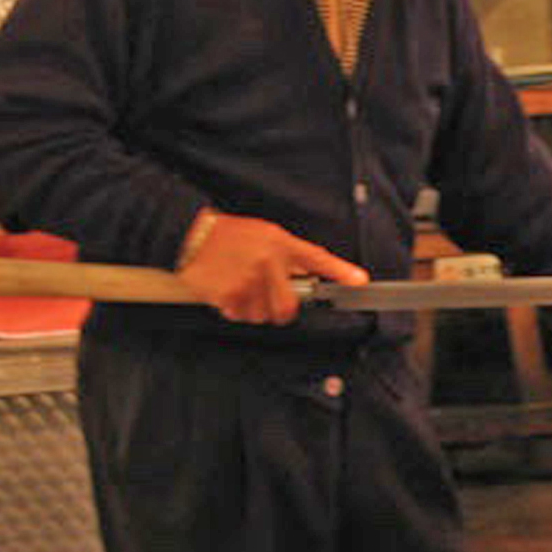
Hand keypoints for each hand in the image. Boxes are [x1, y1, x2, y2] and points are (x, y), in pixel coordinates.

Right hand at [178, 211, 368, 323]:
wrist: (192, 235)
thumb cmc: (229, 235)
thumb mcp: (266, 235)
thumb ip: (289, 255)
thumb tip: (309, 276)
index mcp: (280, 244)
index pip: (317, 259)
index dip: (340, 271)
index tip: (359, 281)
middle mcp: (268, 262)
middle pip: (288, 307)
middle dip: (281, 310)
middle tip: (269, 298)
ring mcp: (249, 280)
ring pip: (263, 316)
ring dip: (254, 309)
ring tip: (243, 287)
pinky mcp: (229, 295)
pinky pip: (240, 316)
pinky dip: (234, 309)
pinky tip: (228, 290)